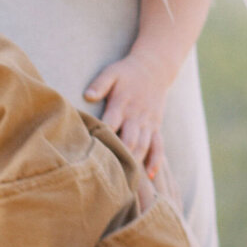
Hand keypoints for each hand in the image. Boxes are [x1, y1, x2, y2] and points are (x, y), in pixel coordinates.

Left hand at [84, 54, 167, 176]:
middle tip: (108, 173)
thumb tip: (87, 95)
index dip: (103, 137)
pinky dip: (155, 161)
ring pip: (143, 146)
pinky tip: (149, 175)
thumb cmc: (127, 72)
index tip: (92, 151)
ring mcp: (148, 123)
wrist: (154, 68)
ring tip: (124, 179)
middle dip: (119, 156)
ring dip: (135, 161)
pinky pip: (159, 146)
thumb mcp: (112, 72)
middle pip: (129, 139)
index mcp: (122, 103)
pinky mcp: (156, 127)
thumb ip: (100, 84)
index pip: (111, 123)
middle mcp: (136, 115)